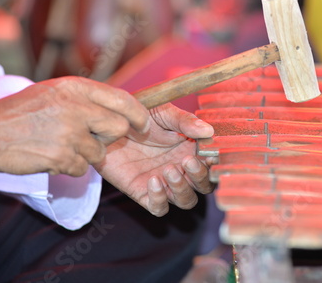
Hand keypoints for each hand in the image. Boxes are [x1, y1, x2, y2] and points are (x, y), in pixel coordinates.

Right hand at [0, 76, 147, 175]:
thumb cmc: (20, 113)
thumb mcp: (54, 92)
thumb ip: (85, 98)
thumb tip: (119, 108)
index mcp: (75, 87)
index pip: (122, 99)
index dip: (138, 113)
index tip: (143, 124)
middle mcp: (75, 107)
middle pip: (119, 127)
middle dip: (110, 136)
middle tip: (91, 137)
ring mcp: (69, 133)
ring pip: (100, 152)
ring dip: (85, 154)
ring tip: (59, 144)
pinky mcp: (62, 156)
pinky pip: (82, 168)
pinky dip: (70, 167)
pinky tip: (50, 155)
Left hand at [95, 103, 214, 216]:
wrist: (106, 125)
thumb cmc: (137, 115)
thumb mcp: (163, 113)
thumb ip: (185, 122)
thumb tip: (209, 131)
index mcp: (191, 149)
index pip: (212, 163)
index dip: (216, 162)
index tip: (210, 153)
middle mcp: (181, 169)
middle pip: (203, 185)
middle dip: (200, 176)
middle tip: (187, 160)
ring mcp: (163, 183)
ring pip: (186, 200)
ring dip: (182, 188)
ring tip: (168, 169)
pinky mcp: (143, 192)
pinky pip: (159, 208)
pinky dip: (160, 199)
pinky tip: (153, 180)